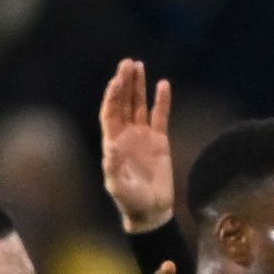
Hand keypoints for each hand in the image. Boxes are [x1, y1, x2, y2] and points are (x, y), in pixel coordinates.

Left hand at [98, 60, 177, 233]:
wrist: (151, 211)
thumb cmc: (131, 202)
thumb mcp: (119, 187)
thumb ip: (114, 168)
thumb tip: (111, 148)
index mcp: (112, 143)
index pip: (110, 113)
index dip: (113, 96)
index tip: (117, 80)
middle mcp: (126, 136)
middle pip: (123, 103)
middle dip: (124, 83)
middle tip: (127, 63)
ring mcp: (142, 136)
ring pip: (139, 105)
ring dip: (138, 86)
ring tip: (138, 65)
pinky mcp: (160, 141)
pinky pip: (160, 116)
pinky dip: (162, 101)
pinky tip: (163, 85)